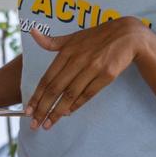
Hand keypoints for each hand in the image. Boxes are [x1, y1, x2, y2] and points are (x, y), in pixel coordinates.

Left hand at [25, 18, 146, 129]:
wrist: (127, 35)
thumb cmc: (97, 37)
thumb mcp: (73, 37)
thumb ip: (52, 41)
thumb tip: (32, 32)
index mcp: (67, 52)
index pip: (47, 78)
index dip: (37, 96)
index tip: (28, 110)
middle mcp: (77, 60)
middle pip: (56, 89)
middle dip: (43, 108)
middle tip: (35, 124)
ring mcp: (93, 68)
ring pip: (71, 95)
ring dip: (58, 112)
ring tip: (48, 124)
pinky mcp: (107, 75)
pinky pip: (88, 94)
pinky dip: (77, 105)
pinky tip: (67, 114)